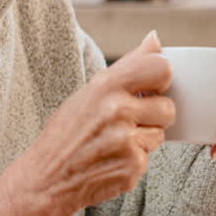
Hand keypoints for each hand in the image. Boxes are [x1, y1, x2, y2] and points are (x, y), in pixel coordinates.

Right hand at [0, 30, 174, 215]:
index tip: (150, 88)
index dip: (161, 80)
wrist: (47, 178)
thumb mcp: (91, 90)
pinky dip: (135, 159)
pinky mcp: (132, 167)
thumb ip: (128, 65)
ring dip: (145, 139)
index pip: (162, 68)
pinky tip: (112, 159)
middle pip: (168, 107)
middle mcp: (117, 111)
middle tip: (130, 121)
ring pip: (161, 134)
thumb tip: (155, 38)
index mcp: (106, 86)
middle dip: (155, 116)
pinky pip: (150, 158)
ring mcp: (126, 141)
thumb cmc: (69, 131)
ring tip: (116, 141)